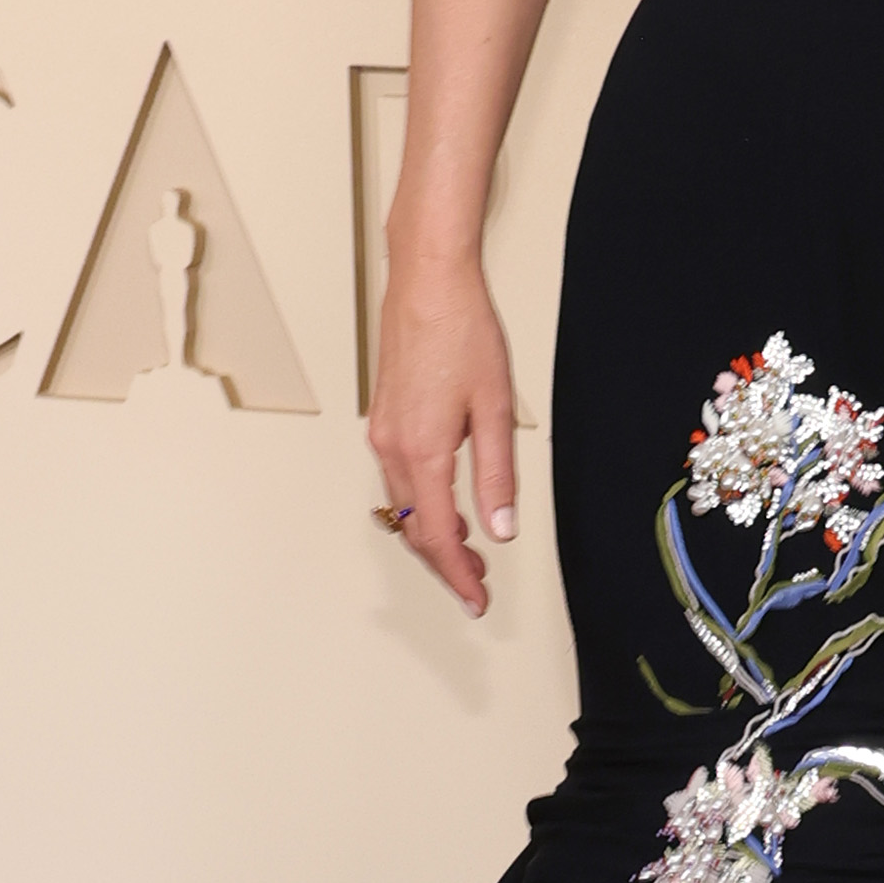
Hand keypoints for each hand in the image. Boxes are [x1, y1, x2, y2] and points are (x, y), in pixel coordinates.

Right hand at [367, 251, 518, 616]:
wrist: (427, 283)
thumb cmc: (463, 333)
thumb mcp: (495, 409)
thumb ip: (497, 475)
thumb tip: (500, 528)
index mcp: (422, 451)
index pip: (436, 534)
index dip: (457, 574)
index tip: (476, 599)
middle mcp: (393, 448)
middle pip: (413, 527)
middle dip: (444, 561)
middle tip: (476, 585)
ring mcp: (383, 433)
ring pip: (403, 505)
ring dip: (431, 533)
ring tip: (468, 550)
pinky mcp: (384, 418)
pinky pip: (398, 479)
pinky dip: (420, 504)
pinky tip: (446, 504)